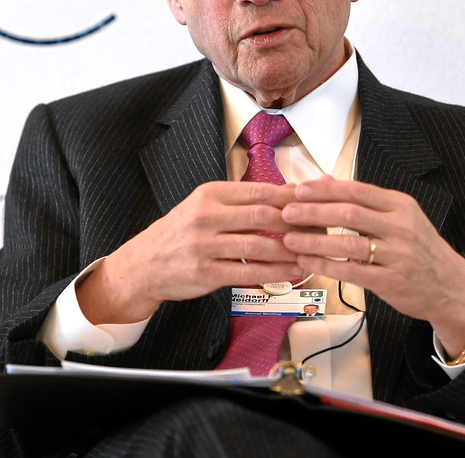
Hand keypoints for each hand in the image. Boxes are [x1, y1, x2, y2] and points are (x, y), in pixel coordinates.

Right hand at [76, 181, 312, 323]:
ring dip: (289, 251)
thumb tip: (288, 195)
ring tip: (312, 253)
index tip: (316, 202)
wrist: (143, 265)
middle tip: (321, 229)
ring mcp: (203, 245)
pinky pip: (246, 272)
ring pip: (258, 245)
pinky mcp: (204, 273)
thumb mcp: (205, 206)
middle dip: (296, 223)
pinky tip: (291, 273)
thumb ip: (242, 202)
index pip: (260, 191)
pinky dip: (273, 273)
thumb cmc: (182, 233)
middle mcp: (206, 216)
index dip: (292, 198)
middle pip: (263, 215)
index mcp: (210, 194)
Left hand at [280, 176, 464, 357]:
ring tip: (289, 238)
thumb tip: (324, 179)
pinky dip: (326, 265)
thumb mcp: (399, 216)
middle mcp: (401, 227)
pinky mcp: (391, 282)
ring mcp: (397, 255)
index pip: (358, 191)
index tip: (299, 190)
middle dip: (314, 212)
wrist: (450, 286)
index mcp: (401, 205)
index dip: (325, 190)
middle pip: (350, 214)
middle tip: (287, 213)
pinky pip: (351, 271)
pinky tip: (306, 261)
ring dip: (315, 240)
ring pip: (348, 243)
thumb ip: (363, 200)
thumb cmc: (418, 248)